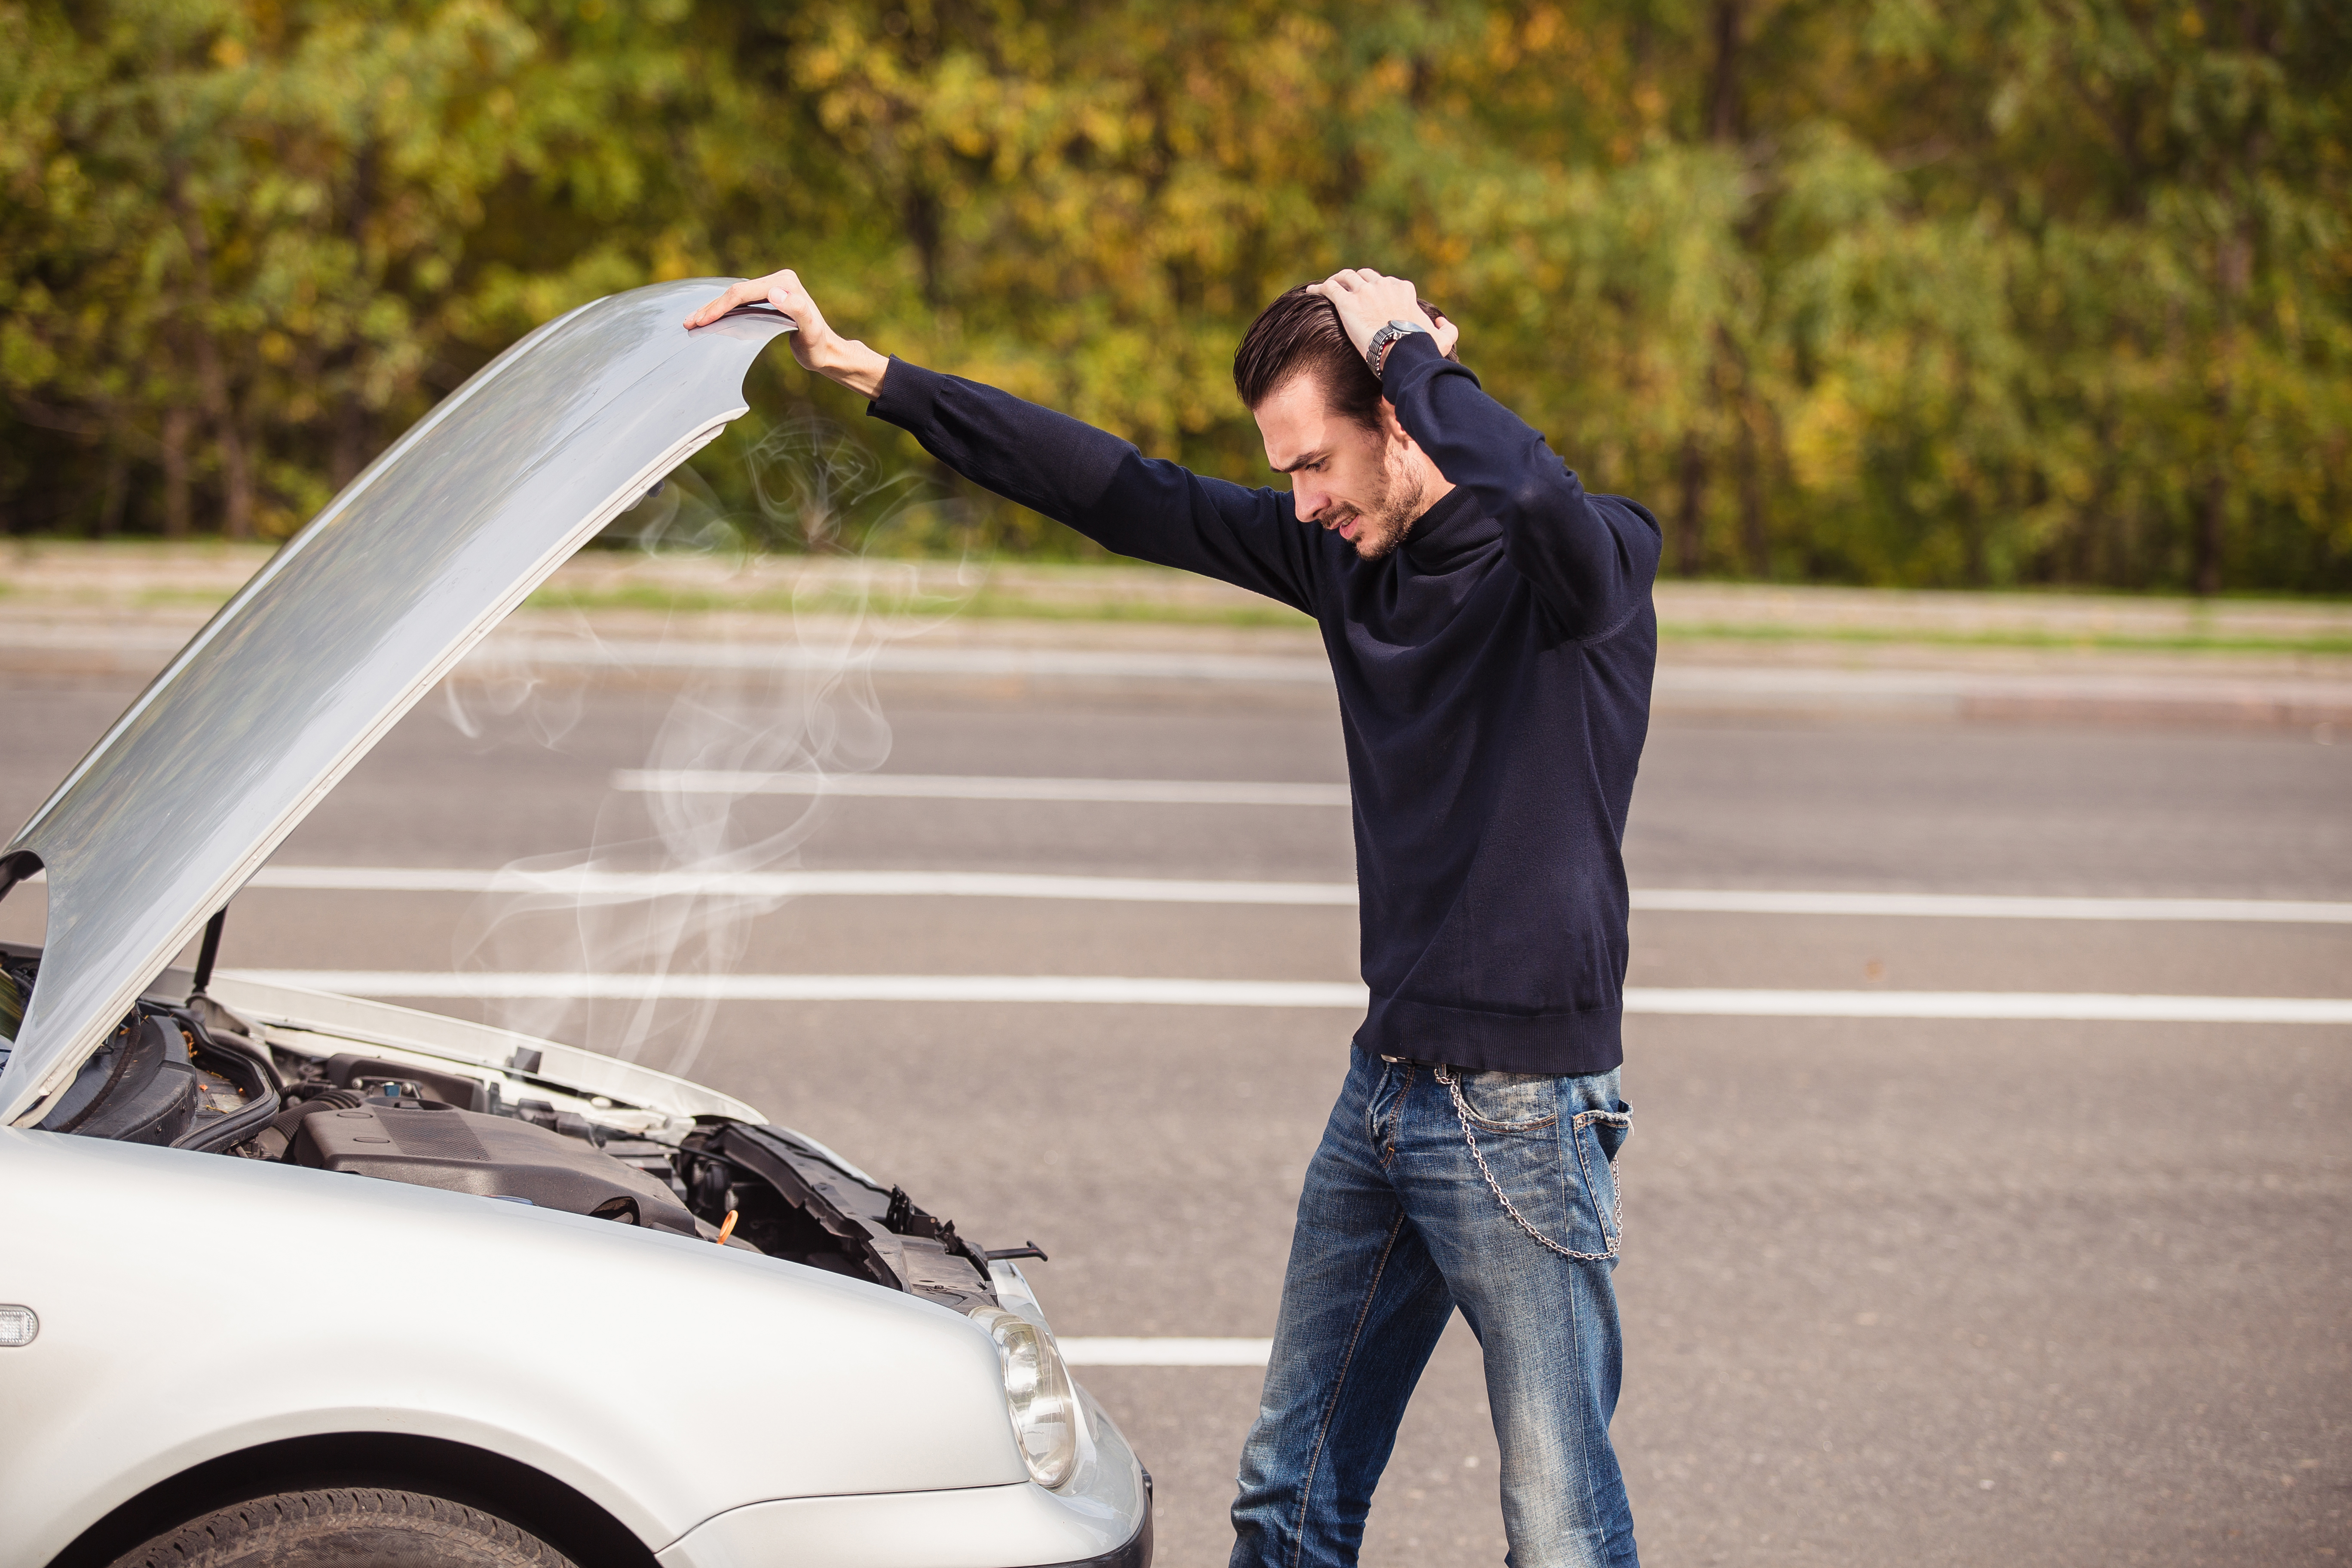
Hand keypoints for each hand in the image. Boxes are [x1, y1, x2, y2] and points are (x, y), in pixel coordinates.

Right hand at [684, 268, 890, 397]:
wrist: (827, 352)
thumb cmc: (818, 346)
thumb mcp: (811, 331)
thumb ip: (797, 309)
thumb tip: (776, 292)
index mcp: (784, 282)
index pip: (742, 293)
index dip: (719, 306)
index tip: (701, 321)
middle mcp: (778, 279)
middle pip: (735, 293)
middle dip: (710, 307)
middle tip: (688, 323)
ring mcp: (773, 287)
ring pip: (735, 297)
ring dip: (712, 308)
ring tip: (691, 321)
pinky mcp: (768, 298)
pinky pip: (740, 302)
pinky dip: (723, 310)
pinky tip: (708, 320)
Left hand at [1305, 268, 1459, 363]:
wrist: (1402, 351)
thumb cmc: (1422, 348)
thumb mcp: (1442, 341)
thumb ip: (1448, 330)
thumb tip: (1443, 322)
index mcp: (1403, 290)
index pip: (1388, 283)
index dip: (1378, 289)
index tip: (1371, 298)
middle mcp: (1383, 285)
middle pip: (1365, 275)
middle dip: (1356, 281)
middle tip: (1347, 290)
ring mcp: (1364, 292)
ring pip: (1346, 277)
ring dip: (1337, 280)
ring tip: (1328, 288)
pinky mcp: (1347, 302)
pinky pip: (1329, 288)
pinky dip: (1319, 288)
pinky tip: (1310, 293)